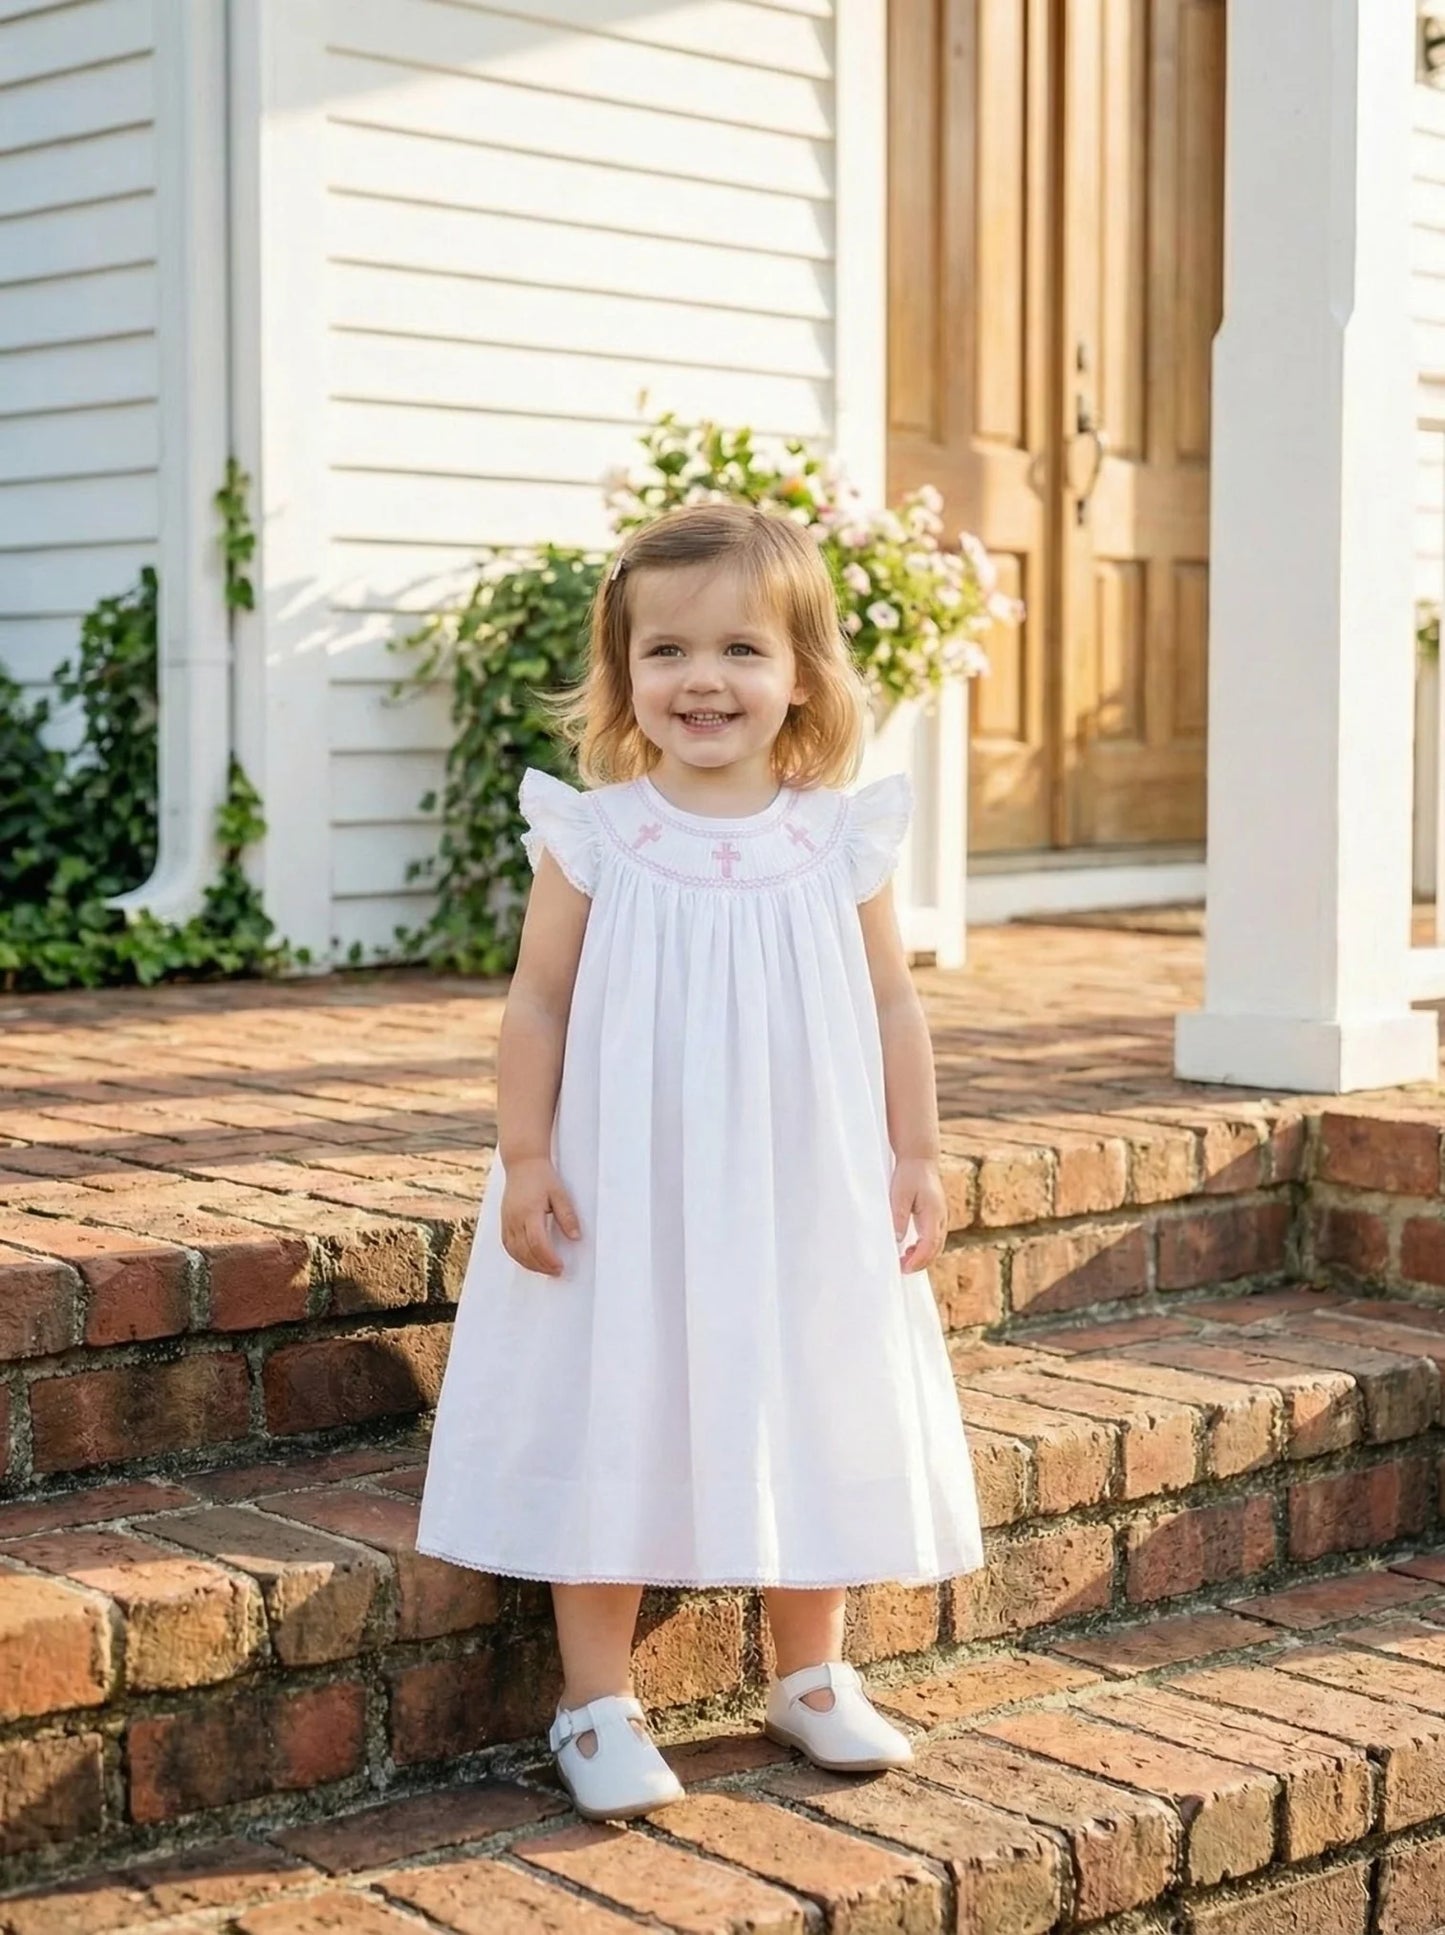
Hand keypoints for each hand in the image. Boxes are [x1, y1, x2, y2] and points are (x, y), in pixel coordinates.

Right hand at [501, 1157, 580, 1277]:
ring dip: (529, 1264)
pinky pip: (508, 1245)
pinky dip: (518, 1257)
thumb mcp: (560, 1194)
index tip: (560, 1266)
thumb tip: (576, 1237)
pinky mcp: (504, 1221)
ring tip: (545, 1269)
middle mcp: (515, 1218)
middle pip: (525, 1251)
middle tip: (557, 1271)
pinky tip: (530, 1261)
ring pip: (515, 1251)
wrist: (522, 1164)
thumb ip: (568, 1216)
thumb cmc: (543, 1177)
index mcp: (529, 1211)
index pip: (538, 1242)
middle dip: (541, 1265)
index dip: (549, 1258)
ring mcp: (507, 1221)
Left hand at [890, 1156, 946, 1274]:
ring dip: (923, 1257)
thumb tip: (898, 1240)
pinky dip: (925, 1248)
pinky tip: (910, 1249)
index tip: (904, 1268)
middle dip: (920, 1263)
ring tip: (904, 1262)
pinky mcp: (938, 1216)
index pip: (929, 1244)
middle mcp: (942, 1218)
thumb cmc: (909, 1175)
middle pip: (935, 1249)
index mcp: (934, 1213)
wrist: (920, 1159)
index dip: (918, 1260)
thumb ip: (899, 1218)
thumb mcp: (899, 1195)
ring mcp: (942, 1217)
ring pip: (936, 1245)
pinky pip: (934, 1238)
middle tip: (902, 1269)